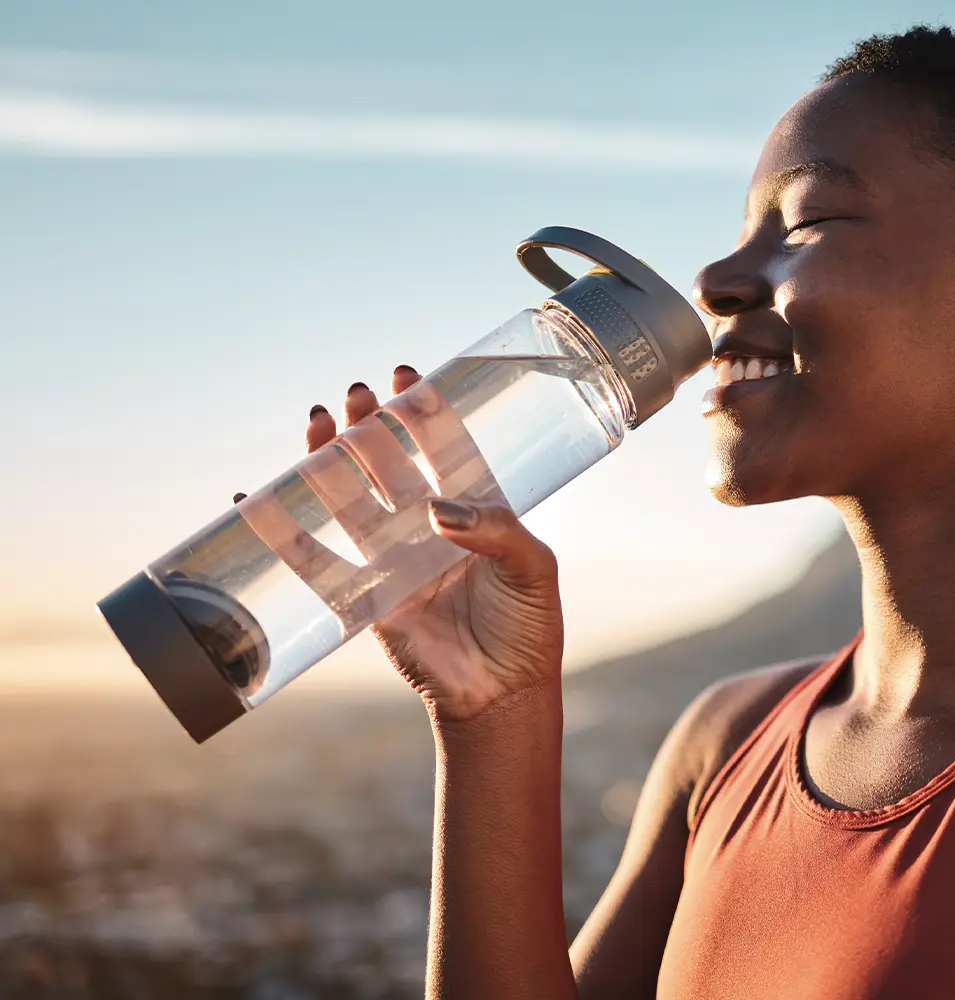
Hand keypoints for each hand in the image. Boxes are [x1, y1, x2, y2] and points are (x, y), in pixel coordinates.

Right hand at [235, 365, 564, 722]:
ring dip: (329, 462)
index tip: (407, 379)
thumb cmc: (530, 627)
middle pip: (389, 466)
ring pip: (350, 500)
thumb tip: (437, 510)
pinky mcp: (365, 598)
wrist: (504, 693)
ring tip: (316, 420)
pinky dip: (282, 533)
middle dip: (371, 428)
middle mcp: (429, 528)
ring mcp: (393, 559)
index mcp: (475, 512)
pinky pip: (316, 562)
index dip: (424, 415)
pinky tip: (255, 498)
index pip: (444, 450)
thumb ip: (496, 532)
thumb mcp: (534, 568)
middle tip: (357, 395)